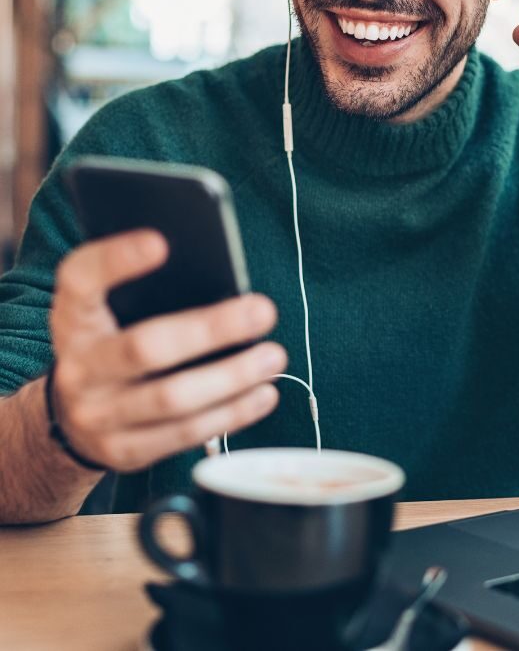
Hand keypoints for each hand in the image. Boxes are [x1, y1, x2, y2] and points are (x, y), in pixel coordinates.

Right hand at [47, 230, 286, 471]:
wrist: (71, 418)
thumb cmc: (115, 343)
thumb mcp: (114, 313)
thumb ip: (152, 292)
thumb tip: (222, 275)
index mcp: (74, 319)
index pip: (80, 280)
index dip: (115, 259)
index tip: (161, 241)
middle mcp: (79, 367)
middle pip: (145, 348)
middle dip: (211, 330)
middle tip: (263, 310)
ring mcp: (98, 415)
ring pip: (172, 398)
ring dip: (232, 377)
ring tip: (273, 356)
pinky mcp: (124, 450)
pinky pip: (184, 434)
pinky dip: (232, 413)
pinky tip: (264, 393)